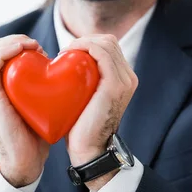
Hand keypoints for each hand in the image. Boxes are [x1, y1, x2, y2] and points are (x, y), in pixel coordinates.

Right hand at [0, 35, 50, 187]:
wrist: (26, 159)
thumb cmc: (36, 134)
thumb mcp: (41, 104)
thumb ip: (45, 88)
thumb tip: (67, 72)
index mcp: (0, 85)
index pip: (3, 50)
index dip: (21, 42)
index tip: (42, 50)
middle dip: (17, 38)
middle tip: (38, 47)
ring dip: (13, 41)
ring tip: (33, 46)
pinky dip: (6, 51)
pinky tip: (24, 49)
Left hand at [63, 34, 138, 191]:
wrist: (89, 151)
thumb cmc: (81, 128)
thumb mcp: (84, 101)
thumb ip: (82, 85)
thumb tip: (62, 70)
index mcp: (123, 80)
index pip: (108, 47)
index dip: (87, 43)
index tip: (67, 54)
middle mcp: (128, 78)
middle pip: (108, 41)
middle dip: (85, 40)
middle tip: (64, 52)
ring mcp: (124, 81)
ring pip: (106, 43)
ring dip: (83, 42)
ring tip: (65, 53)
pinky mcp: (115, 85)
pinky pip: (102, 53)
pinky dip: (85, 47)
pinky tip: (69, 53)